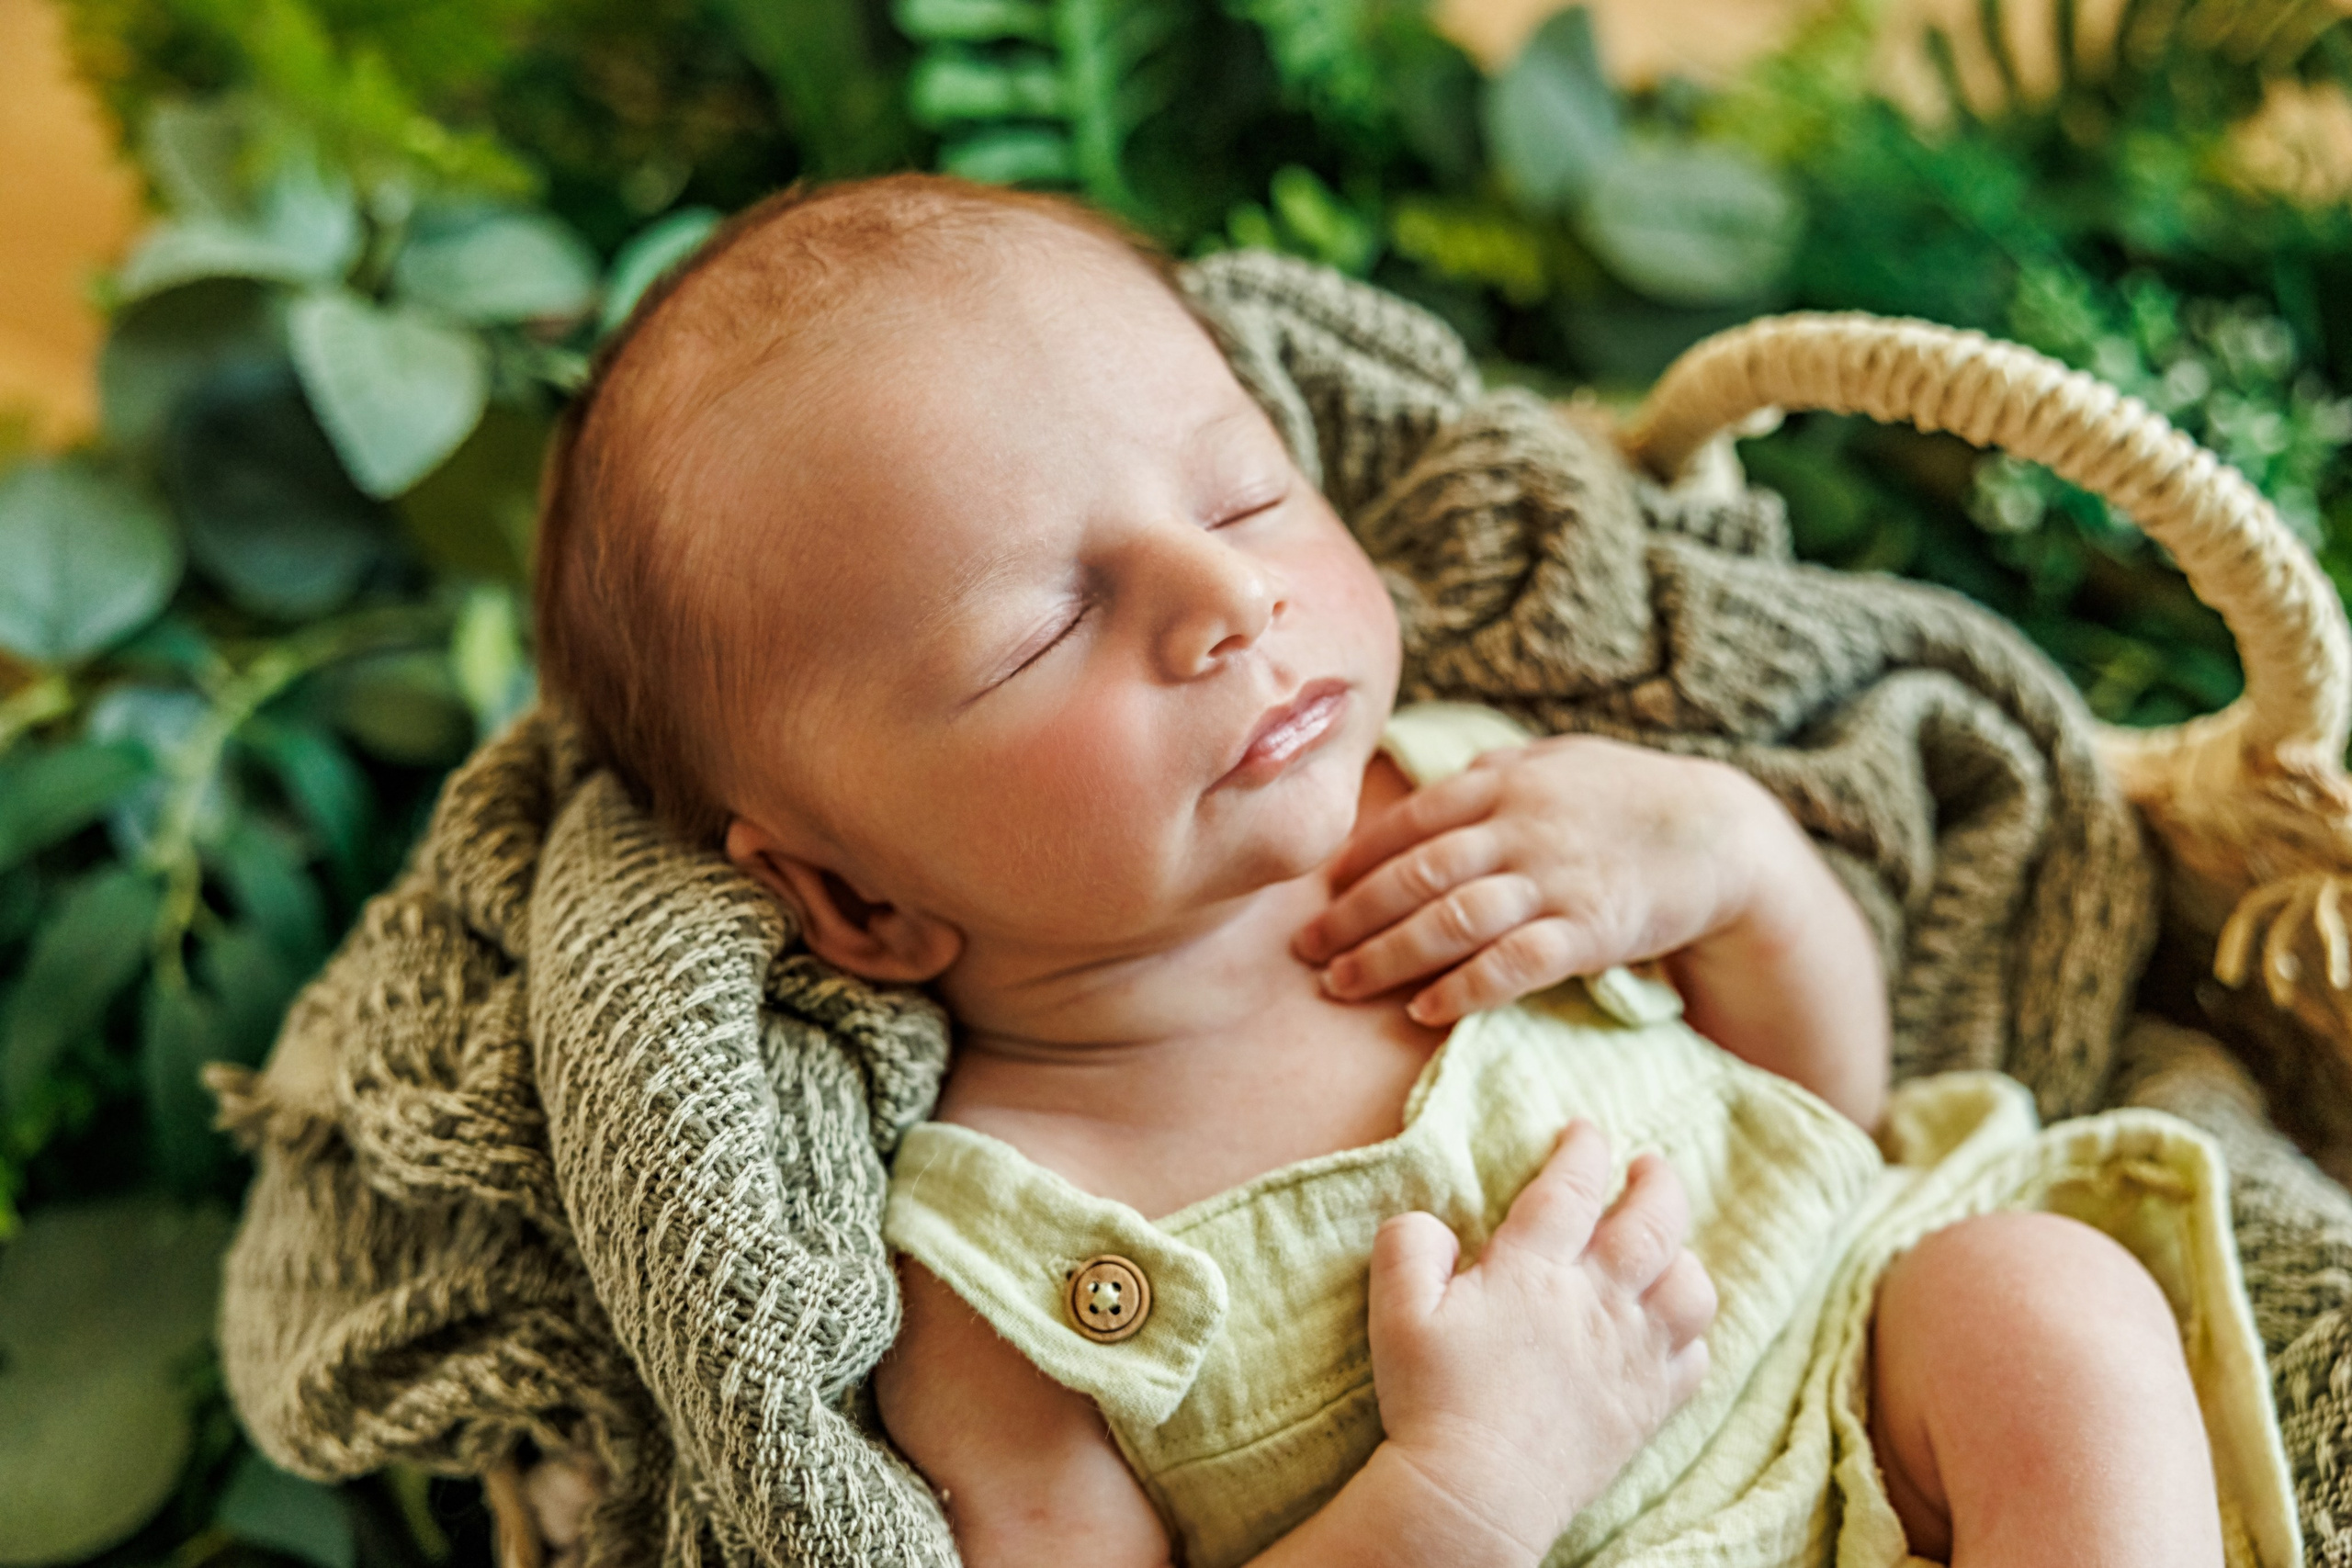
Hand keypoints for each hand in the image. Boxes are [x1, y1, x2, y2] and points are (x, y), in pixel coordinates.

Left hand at [1296, 736, 1799, 1024]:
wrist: (1722, 834)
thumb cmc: (1628, 799)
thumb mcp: (1558, 763)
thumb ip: (1492, 776)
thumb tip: (1426, 785)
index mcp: (1506, 784)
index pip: (1412, 821)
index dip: (1359, 859)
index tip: (1318, 891)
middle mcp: (1522, 828)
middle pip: (1418, 875)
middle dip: (1353, 916)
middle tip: (1305, 950)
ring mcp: (1556, 880)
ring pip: (1453, 921)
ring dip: (1389, 957)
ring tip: (1342, 985)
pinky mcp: (1590, 930)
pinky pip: (1514, 965)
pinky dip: (1464, 990)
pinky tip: (1424, 1011)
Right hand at [1367, 1121, 1714, 1558]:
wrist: (1476, 1493)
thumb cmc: (1430, 1399)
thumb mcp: (1395, 1310)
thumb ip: (1409, 1246)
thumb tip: (1430, 1220)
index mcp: (1533, 1271)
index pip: (1572, 1188)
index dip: (1583, 1150)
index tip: (1585, 1131)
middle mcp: (1594, 1303)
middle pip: (1653, 1223)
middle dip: (1657, 1183)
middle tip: (1650, 1164)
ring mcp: (1629, 1357)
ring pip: (1689, 1288)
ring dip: (1684, 1255)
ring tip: (1667, 1247)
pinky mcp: (1644, 1408)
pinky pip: (1694, 1359)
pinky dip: (1691, 1334)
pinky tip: (1672, 1329)